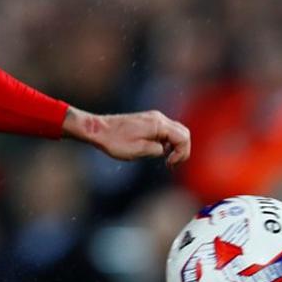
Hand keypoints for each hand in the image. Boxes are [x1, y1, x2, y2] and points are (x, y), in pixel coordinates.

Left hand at [63, 107, 191, 166]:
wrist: (98, 130)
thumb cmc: (115, 141)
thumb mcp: (138, 151)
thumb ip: (157, 150)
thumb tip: (165, 150)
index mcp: (158, 124)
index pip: (183, 137)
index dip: (182, 153)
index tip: (169, 164)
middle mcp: (158, 118)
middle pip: (183, 132)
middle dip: (182, 149)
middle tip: (172, 163)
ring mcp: (153, 117)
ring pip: (176, 130)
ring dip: (176, 145)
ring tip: (167, 160)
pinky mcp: (147, 120)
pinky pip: (166, 130)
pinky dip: (168, 141)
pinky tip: (159, 150)